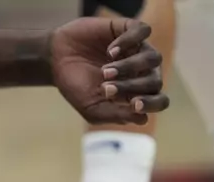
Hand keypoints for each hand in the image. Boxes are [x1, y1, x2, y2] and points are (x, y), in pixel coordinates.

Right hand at [50, 18, 168, 124]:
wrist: (55, 60)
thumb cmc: (75, 87)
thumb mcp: (92, 109)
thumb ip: (116, 115)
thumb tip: (143, 119)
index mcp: (136, 94)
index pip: (159, 101)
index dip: (151, 104)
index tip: (134, 104)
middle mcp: (141, 72)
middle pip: (155, 82)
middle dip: (132, 87)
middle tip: (106, 88)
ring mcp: (136, 50)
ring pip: (152, 58)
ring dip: (129, 67)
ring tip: (105, 71)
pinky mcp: (127, 30)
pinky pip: (143, 32)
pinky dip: (128, 42)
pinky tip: (110, 51)